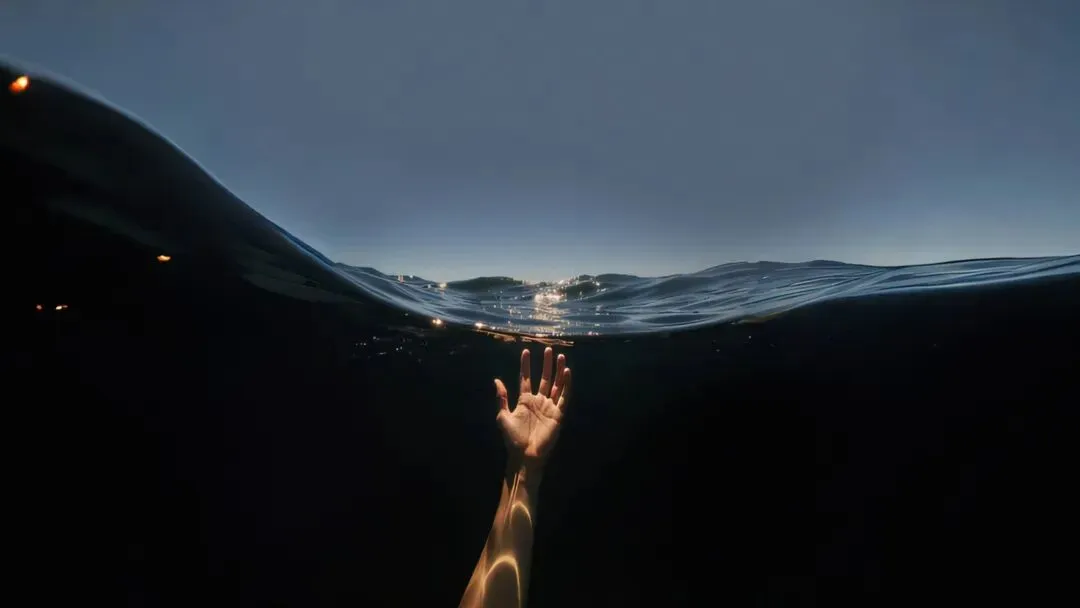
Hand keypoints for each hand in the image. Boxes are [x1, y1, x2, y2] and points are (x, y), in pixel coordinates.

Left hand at [494, 347, 571, 469]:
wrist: (525, 455)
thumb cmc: (512, 438)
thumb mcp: (503, 416)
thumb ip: (502, 398)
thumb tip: (496, 380)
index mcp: (525, 401)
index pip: (526, 379)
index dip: (526, 366)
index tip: (526, 351)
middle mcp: (538, 401)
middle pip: (544, 378)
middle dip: (546, 364)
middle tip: (548, 349)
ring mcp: (549, 407)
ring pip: (556, 384)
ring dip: (558, 370)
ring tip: (560, 356)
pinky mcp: (558, 414)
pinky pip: (564, 396)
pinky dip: (566, 384)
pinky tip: (566, 372)